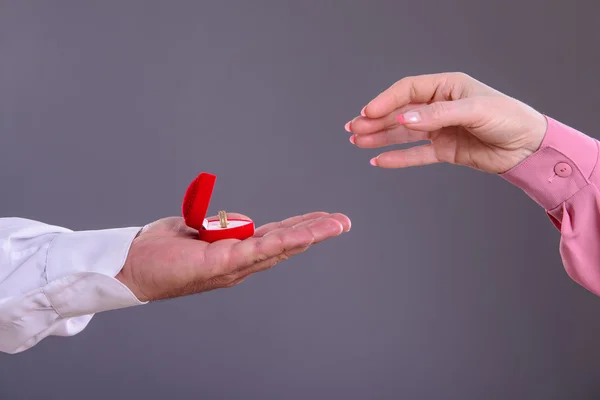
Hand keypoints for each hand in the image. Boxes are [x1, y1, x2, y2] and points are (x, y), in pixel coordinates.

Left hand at [116, 212, 350, 301]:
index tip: (323, 220)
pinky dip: (286, 240)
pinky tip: (306, 234)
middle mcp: (239, 263)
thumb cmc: (161, 250)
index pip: (275, 239)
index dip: (301, 229)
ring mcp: (233, 265)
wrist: (131, 265)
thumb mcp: (197, 231)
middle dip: (316, 232)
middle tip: (343, 222)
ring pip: (279, 247)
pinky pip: (259, 249)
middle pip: (285, 245)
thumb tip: (238, 221)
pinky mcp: (222, 262)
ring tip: (335, 225)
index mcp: (235, 254)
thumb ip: (221, 226)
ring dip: (310, 235)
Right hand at [345, 72, 547, 173]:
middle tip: (353, 129)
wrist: (529, 147)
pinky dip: (397, 158)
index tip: (368, 112)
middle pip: (400, 112)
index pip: (407, 90)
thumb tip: (404, 118)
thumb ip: (437, 115)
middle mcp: (440, 107)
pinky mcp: (444, 150)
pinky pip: (416, 154)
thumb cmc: (509, 119)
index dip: (386, 101)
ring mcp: (440, 129)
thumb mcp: (474, 110)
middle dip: (375, 120)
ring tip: (357, 142)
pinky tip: (379, 159)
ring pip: (403, 133)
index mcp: (447, 87)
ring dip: (380, 137)